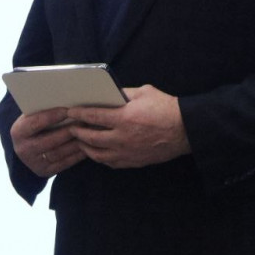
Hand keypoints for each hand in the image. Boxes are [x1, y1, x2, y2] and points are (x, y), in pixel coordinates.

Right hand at [11, 107, 85, 177]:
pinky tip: (89, 144)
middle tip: (86, 121)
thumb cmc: (37, 121)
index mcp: (18, 132)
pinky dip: (78, 154)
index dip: (52, 116)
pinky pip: (65, 163)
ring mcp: (34, 163)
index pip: (35, 123)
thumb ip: (45, 107)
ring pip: (59, 153)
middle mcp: (23, 150)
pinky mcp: (45, 171)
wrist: (28, 145)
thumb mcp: (34, 114)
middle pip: (50, 140)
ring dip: (77, 142)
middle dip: (70, 130)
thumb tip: (67, 96)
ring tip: (91, 132)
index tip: (68, 110)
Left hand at [66, 85, 190, 168]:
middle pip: (91, 137)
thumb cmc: (166, 108)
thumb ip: (124, 93)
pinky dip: (100, 157)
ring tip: (81, 141)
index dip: (79, 113)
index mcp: (124, 118)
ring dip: (86, 147)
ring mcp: (126, 152)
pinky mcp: (133, 161)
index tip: (70, 112)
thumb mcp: (144, 92)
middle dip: (77, 132)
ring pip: (97, 154)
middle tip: (71, 127)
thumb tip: (109, 94)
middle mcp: (121, 137)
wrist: (184, 130)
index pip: (93, 116)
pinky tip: (98, 152)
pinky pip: (110, 162)